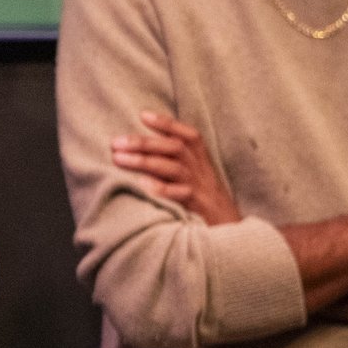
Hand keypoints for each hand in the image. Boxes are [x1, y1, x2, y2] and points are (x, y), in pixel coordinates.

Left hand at [110, 111, 241, 225]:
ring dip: (144, 161)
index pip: (189, 136)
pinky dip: (162, 189)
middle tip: (116, 143)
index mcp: (202, 162)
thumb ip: (175, 163)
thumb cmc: (204, 203)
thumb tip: (139, 150)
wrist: (231, 231)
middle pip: (176, 149)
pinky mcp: (198, 208)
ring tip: (118, 159)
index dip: (168, 124)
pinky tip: (142, 184)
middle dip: (144, 143)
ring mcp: (201, 189)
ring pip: (174, 168)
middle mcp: (202, 172)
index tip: (143, 115)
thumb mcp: (196, 179)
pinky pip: (181, 195)